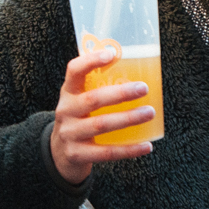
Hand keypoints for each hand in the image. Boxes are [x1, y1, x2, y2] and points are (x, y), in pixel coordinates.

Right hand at [50, 47, 155, 183]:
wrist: (59, 153)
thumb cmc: (79, 119)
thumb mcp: (79, 100)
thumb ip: (98, 87)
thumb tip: (139, 69)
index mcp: (68, 92)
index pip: (74, 71)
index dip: (91, 61)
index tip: (112, 54)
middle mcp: (65, 111)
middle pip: (93, 99)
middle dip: (120, 93)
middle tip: (143, 88)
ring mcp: (69, 134)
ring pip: (101, 125)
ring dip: (128, 118)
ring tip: (149, 113)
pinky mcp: (77, 154)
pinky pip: (107, 152)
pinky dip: (129, 150)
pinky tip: (147, 146)